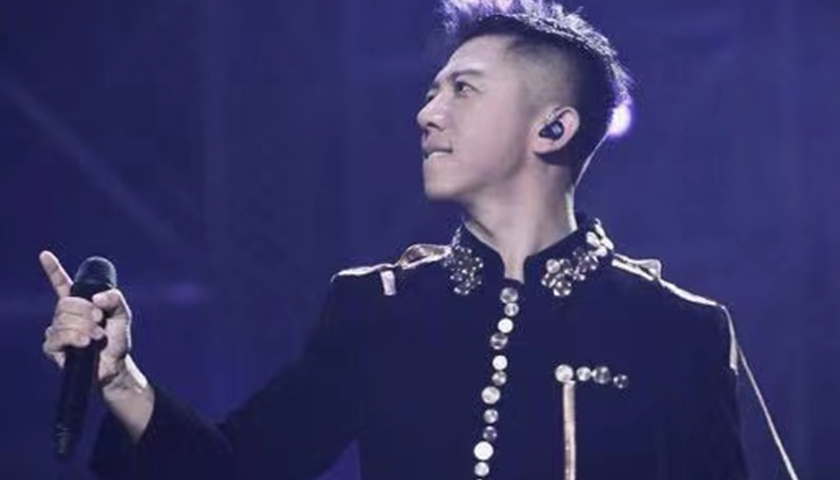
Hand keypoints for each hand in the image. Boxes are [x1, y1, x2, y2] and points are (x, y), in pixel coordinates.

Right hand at [40, 251, 133, 387]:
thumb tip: (96, 299)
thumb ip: (115, 300)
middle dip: (87, 311)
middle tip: (101, 321)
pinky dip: (75, 337)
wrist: (116, 365)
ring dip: (85, 327)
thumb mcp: (123, 315)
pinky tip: (85, 343)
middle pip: (66, 303)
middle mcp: (65, 315)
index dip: (53, 269)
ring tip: (97, 337)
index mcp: (80, 303)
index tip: (45, 255)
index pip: (62, 284)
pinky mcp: (53, 347)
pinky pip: (58, 335)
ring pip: (63, 319)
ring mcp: (57, 330)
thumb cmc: (117, 339)